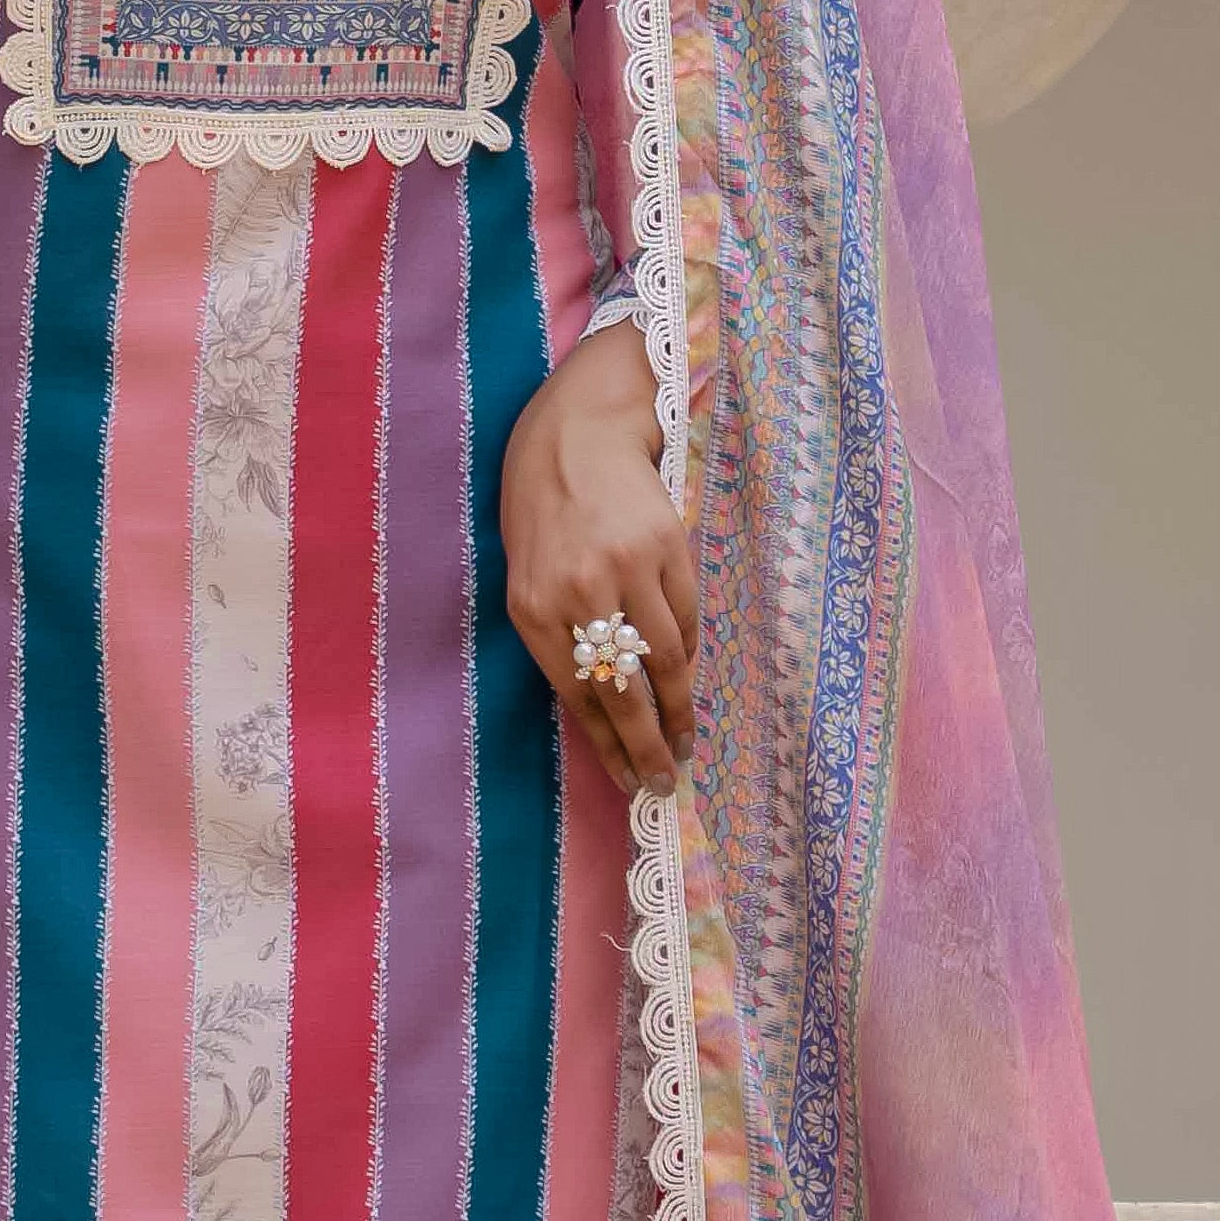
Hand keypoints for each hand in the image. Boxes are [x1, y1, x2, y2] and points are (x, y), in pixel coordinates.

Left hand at [500, 321, 693, 802]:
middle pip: (624, 691)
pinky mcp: (668, 546)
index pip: (578, 697)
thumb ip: (561, 643)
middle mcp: (579, 593)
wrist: (573, 440)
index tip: (632, 780)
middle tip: (666, 780)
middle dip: (649, 745)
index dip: (610, 746)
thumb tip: (609, 715)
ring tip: (685, 741)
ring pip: (664, 660)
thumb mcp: (530, 584)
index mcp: (534, 610)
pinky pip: (687, 618)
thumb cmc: (545, 521)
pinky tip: (684, 677)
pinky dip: (688, 654)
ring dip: (679, 710)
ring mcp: (627, 569)